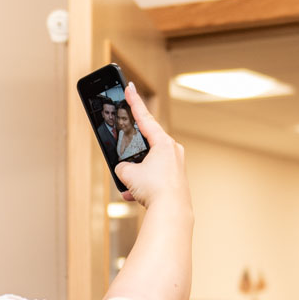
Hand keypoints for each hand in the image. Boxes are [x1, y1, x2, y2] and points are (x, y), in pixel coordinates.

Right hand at [114, 83, 187, 209]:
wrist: (171, 211)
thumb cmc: (155, 189)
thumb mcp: (129, 174)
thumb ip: (122, 167)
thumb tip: (125, 171)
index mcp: (163, 142)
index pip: (144, 117)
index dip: (134, 102)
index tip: (129, 87)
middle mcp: (173, 151)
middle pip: (147, 144)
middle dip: (132, 154)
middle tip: (124, 156)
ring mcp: (176, 166)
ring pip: (149, 165)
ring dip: (136, 176)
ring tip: (129, 187)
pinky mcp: (175, 181)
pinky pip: (154, 179)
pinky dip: (142, 186)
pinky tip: (133, 196)